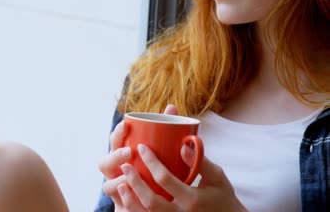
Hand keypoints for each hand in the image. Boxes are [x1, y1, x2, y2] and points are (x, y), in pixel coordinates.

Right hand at [98, 105, 177, 209]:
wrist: (158, 205)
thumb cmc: (156, 173)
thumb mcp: (162, 152)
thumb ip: (165, 131)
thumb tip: (172, 107)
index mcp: (123, 156)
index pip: (115, 141)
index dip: (117, 133)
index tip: (126, 125)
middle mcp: (116, 173)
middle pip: (104, 163)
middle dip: (114, 156)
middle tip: (129, 152)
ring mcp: (118, 191)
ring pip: (107, 187)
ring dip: (116, 181)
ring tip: (128, 177)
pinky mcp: (124, 207)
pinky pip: (119, 206)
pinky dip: (124, 201)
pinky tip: (131, 197)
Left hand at [117, 144, 247, 210]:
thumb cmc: (222, 196)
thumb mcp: (217, 177)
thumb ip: (200, 161)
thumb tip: (183, 143)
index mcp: (192, 200)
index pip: (165, 179)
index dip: (151, 162)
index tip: (141, 147)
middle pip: (151, 201)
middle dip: (135, 182)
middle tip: (125, 165)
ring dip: (130, 200)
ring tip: (121, 183)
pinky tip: (127, 200)